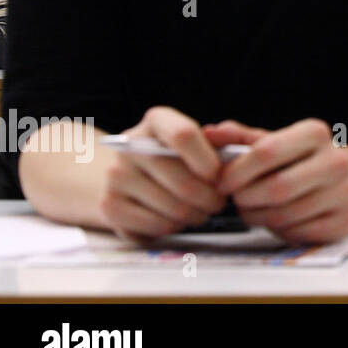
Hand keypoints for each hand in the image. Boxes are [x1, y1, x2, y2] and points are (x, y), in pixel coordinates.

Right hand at [98, 106, 226, 239]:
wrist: (125, 174)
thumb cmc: (174, 156)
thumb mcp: (194, 140)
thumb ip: (219, 143)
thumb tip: (238, 152)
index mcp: (156, 121)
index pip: (184, 136)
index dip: (208, 161)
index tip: (219, 176)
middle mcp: (130, 146)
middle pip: (184, 182)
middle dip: (211, 198)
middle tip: (219, 202)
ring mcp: (116, 176)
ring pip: (174, 208)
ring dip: (197, 215)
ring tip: (201, 210)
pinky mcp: (110, 206)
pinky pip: (157, 225)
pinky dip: (175, 227)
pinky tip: (178, 218)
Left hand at [209, 118, 347, 243]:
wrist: (347, 178)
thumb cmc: (299, 160)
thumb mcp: (273, 141)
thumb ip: (239, 138)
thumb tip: (209, 133)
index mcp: (316, 133)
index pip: (266, 151)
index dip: (236, 171)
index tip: (221, 182)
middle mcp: (337, 161)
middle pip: (276, 188)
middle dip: (246, 198)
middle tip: (236, 199)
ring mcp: (345, 192)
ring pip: (284, 215)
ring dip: (258, 217)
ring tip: (254, 209)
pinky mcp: (346, 221)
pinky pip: (298, 234)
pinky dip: (280, 231)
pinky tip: (279, 219)